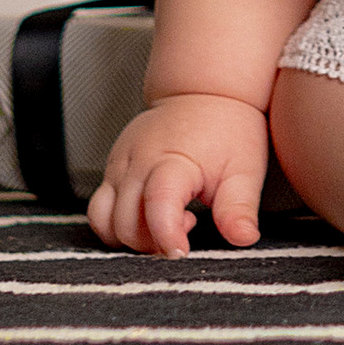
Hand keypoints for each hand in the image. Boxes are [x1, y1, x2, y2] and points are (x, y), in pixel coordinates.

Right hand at [87, 91, 270, 255]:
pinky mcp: (112, 169)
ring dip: (132, 236)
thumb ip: (239, 207)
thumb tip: (243, 238)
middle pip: (125, 223)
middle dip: (153, 243)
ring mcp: (119, 165)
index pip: (157, 204)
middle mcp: (137, 162)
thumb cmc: (226, 130)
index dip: (166, 236)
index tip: (182, 252)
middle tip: (187, 228)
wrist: (204, 92)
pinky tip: (151, 215)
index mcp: (172, 160)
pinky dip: (119, 225)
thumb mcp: (244, 169)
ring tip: (168, 221)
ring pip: (104, 221)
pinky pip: (99, 210)